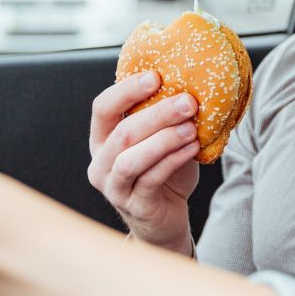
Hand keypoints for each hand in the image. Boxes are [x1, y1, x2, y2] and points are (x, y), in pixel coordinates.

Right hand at [86, 76, 198, 253]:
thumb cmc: (163, 172)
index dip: (127, 90)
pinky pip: (151, 179)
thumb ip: (163, 118)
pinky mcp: (134, 206)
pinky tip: (193, 148)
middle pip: (122, 132)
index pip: (103, 107)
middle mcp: (100, 162)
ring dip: (164, 139)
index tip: (156, 76)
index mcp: (102, 139)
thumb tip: (191, 83)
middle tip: (188, 101)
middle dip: (157, 114)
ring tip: (191, 127)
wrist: (165, 219)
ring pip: (131, 158)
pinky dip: (173, 160)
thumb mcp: (160, 140)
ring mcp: (114, 187)